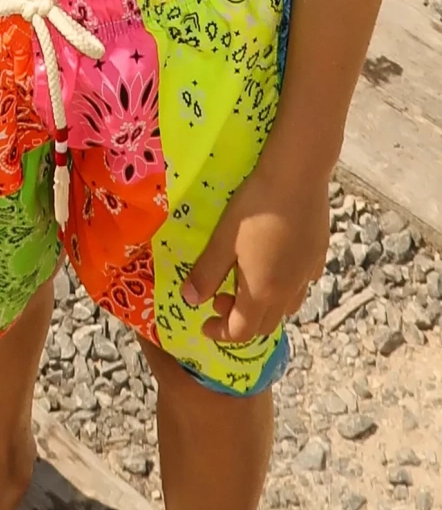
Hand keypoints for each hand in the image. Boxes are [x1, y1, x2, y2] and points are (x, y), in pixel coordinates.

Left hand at [181, 159, 330, 343]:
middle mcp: (289, 290)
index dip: (220, 333)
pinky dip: (286, 286)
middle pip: (265, 325)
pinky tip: (277, 264)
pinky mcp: (319, 255)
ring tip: (248, 281)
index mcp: (262, 292)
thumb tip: (191, 300)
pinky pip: (303, 284)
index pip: (242, 331)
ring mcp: (308, 274)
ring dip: (265, 307)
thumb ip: (206, 273)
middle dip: (240, 320)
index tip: (205, 323)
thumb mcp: (223, 239)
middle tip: (220, 297)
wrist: (297, 177)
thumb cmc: (255, 207)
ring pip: (287, 307)